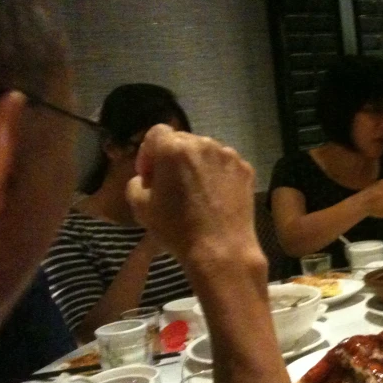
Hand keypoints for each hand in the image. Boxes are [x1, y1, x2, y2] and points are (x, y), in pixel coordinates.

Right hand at [126, 124, 262, 267]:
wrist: (221, 249)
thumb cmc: (177, 229)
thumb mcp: (140, 207)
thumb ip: (136, 181)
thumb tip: (147, 177)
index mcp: (173, 149)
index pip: (156, 133)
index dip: (148, 152)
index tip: (150, 175)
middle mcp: (203, 144)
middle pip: (182, 141)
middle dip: (173, 158)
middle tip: (172, 184)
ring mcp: (228, 155)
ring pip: (206, 151)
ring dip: (197, 165)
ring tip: (196, 191)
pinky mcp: (246, 169)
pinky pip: (225, 164)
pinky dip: (217, 174)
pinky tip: (215, 197)